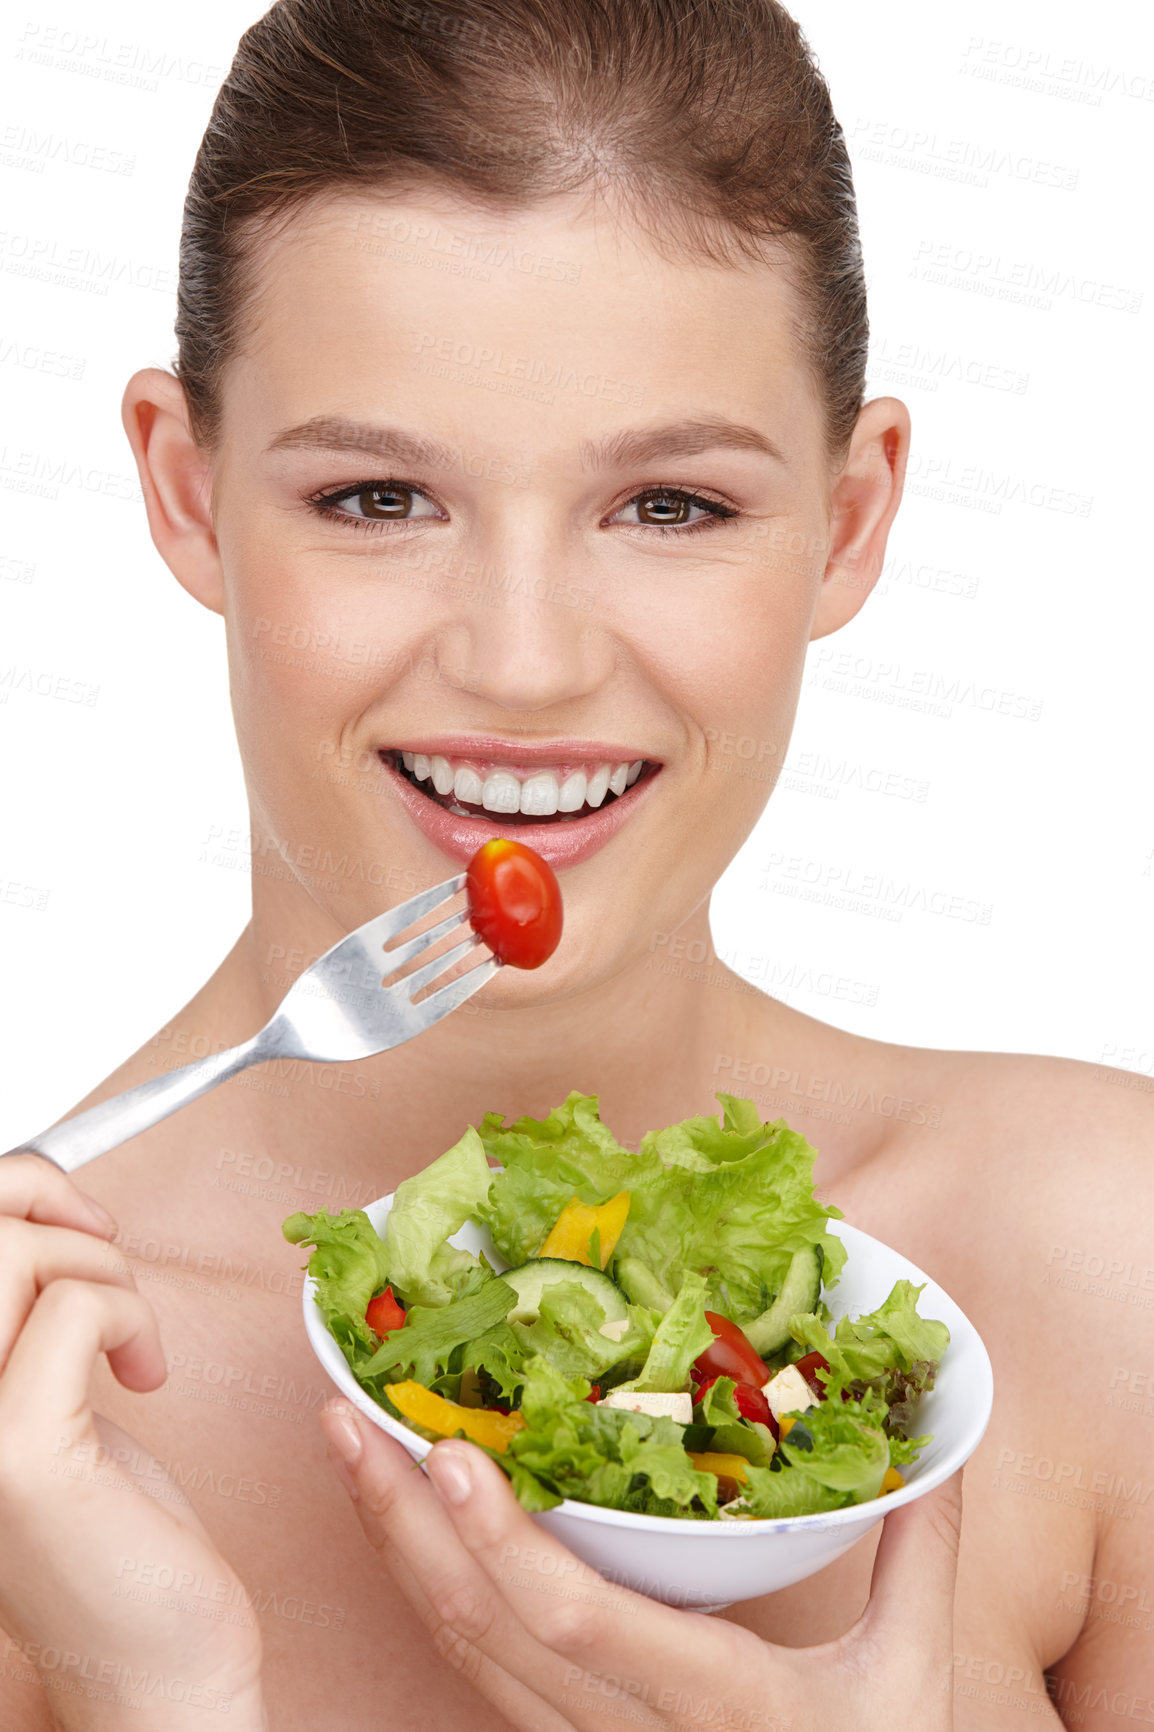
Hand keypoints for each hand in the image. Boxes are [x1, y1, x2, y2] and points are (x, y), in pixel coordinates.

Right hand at [0, 1155, 265, 1730]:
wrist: (148, 1653)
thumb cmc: (104, 1524)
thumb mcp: (41, 1388)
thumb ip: (16, 1308)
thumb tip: (34, 1203)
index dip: (16, 1191)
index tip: (72, 1225)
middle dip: (53, 1211)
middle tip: (104, 1257)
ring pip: (18, 1253)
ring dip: (101, 1270)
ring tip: (128, 1335)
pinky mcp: (15, 1451)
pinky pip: (78, 1307)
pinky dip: (131, 1315)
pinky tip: (146, 1375)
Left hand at [320, 1397, 961, 1731]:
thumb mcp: (912, 1680)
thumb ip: (920, 1552)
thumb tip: (940, 1443)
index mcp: (714, 1707)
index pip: (580, 1627)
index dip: (503, 1545)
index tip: (448, 1456)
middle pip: (484, 1628)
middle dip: (399, 1522)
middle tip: (341, 1419)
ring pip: (461, 1648)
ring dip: (394, 1547)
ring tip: (349, 1448)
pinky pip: (475, 1668)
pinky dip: (428, 1589)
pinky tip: (403, 1525)